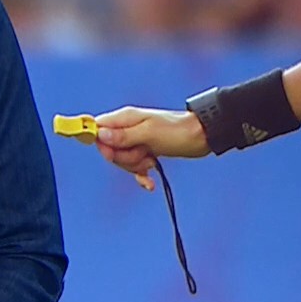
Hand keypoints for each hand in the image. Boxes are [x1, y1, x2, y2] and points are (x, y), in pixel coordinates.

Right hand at [94, 106, 208, 185]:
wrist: (202, 136)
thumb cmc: (177, 132)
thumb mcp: (149, 134)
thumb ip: (124, 136)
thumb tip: (100, 134)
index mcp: (126, 118)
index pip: (98, 129)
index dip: (101, 144)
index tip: (111, 154)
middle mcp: (129, 128)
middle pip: (110, 149)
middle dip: (125, 158)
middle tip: (143, 154)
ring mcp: (138, 140)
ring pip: (123, 160)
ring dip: (137, 166)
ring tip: (152, 160)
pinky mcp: (147, 151)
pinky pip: (136, 167)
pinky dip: (142, 175)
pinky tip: (150, 183)